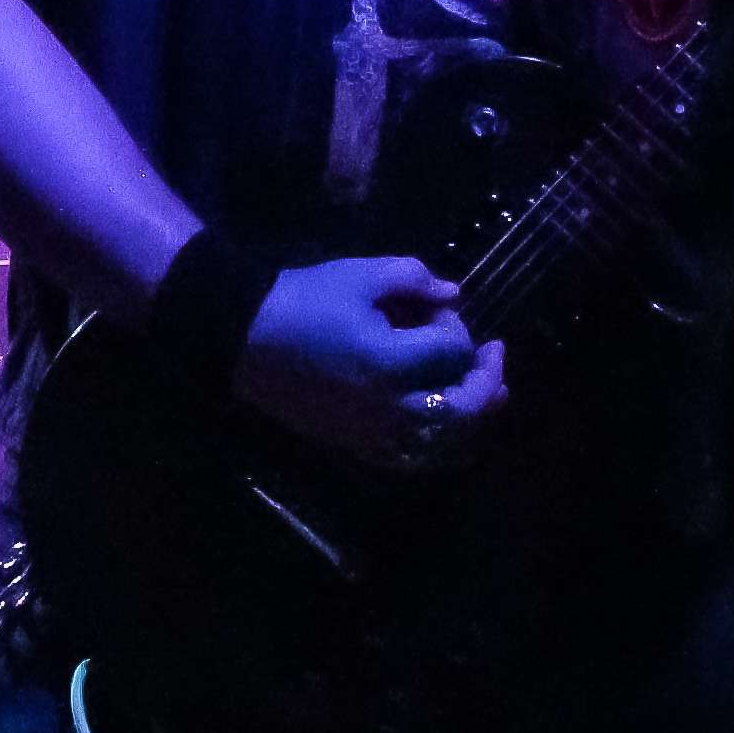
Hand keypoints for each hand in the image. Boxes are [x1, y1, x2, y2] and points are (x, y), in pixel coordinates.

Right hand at [233, 255, 509, 473]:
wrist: (240, 338)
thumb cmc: (299, 301)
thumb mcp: (358, 275)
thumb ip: (415, 278)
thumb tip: (454, 295)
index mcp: (389, 364)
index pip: (453, 352)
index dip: (457, 327)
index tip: (439, 309)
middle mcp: (388, 408)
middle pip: (464, 407)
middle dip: (487, 378)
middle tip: (494, 353)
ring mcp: (373, 433)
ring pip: (446, 441)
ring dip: (475, 416)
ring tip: (492, 394)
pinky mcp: (356, 445)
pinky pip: (414, 457)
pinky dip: (441, 443)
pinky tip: (448, 425)